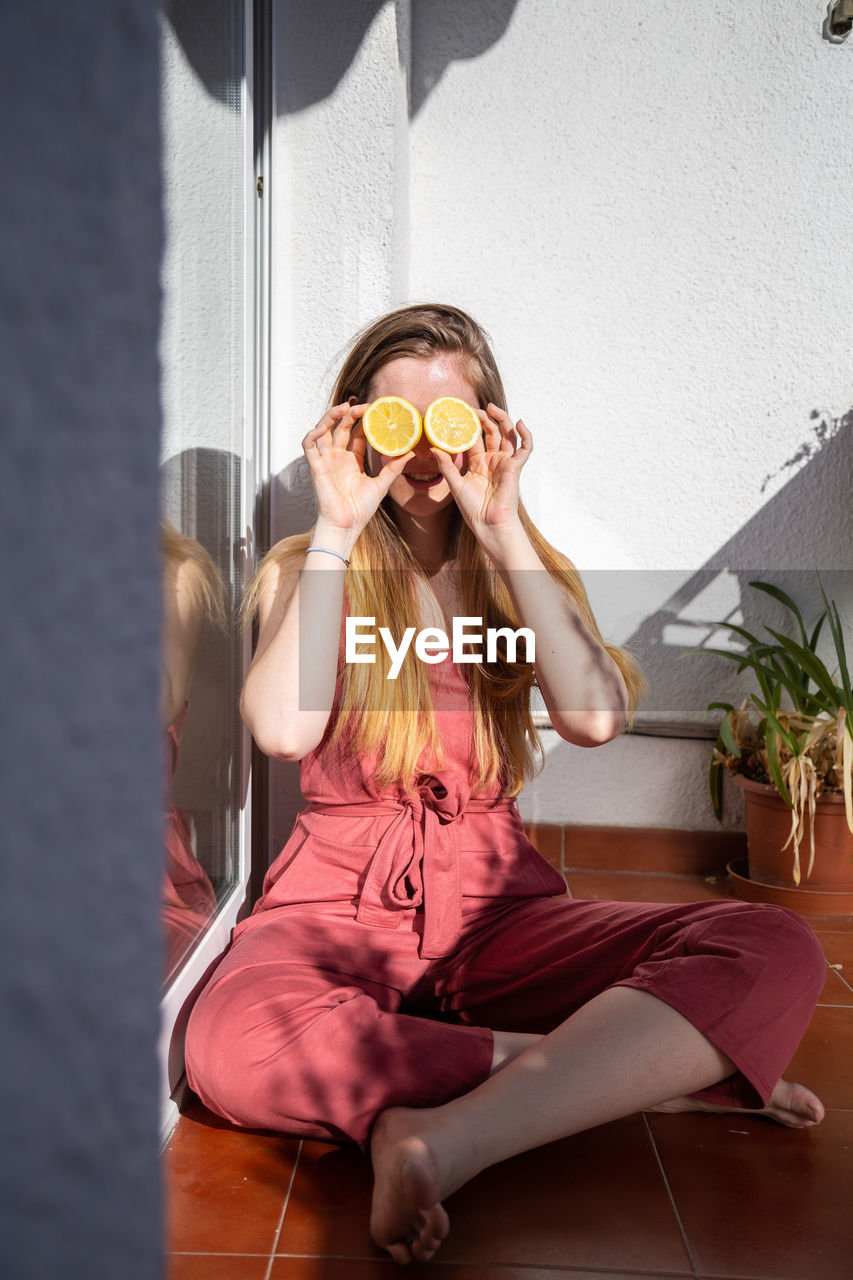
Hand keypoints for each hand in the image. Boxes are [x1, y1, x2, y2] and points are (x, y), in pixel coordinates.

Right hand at [302, 402, 413, 537]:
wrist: (346, 526)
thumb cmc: (360, 510)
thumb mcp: (381, 485)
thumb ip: (394, 468)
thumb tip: (411, 452)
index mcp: (352, 461)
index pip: (357, 434)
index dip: (364, 420)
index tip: (375, 410)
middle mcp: (338, 458)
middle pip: (340, 427)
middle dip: (350, 414)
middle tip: (363, 405)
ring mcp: (326, 461)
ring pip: (323, 430)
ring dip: (331, 416)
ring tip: (344, 407)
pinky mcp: (315, 467)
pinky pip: (308, 445)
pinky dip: (313, 433)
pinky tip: (324, 428)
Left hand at [430, 403, 530, 541]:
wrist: (488, 524)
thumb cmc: (473, 509)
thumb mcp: (455, 484)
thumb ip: (446, 466)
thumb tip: (433, 448)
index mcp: (478, 463)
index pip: (474, 438)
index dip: (469, 425)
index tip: (459, 413)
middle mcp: (492, 460)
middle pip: (492, 432)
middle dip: (484, 418)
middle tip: (474, 409)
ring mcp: (505, 462)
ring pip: (507, 435)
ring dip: (502, 419)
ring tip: (491, 408)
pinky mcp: (515, 467)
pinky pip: (525, 448)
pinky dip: (526, 434)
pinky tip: (519, 423)